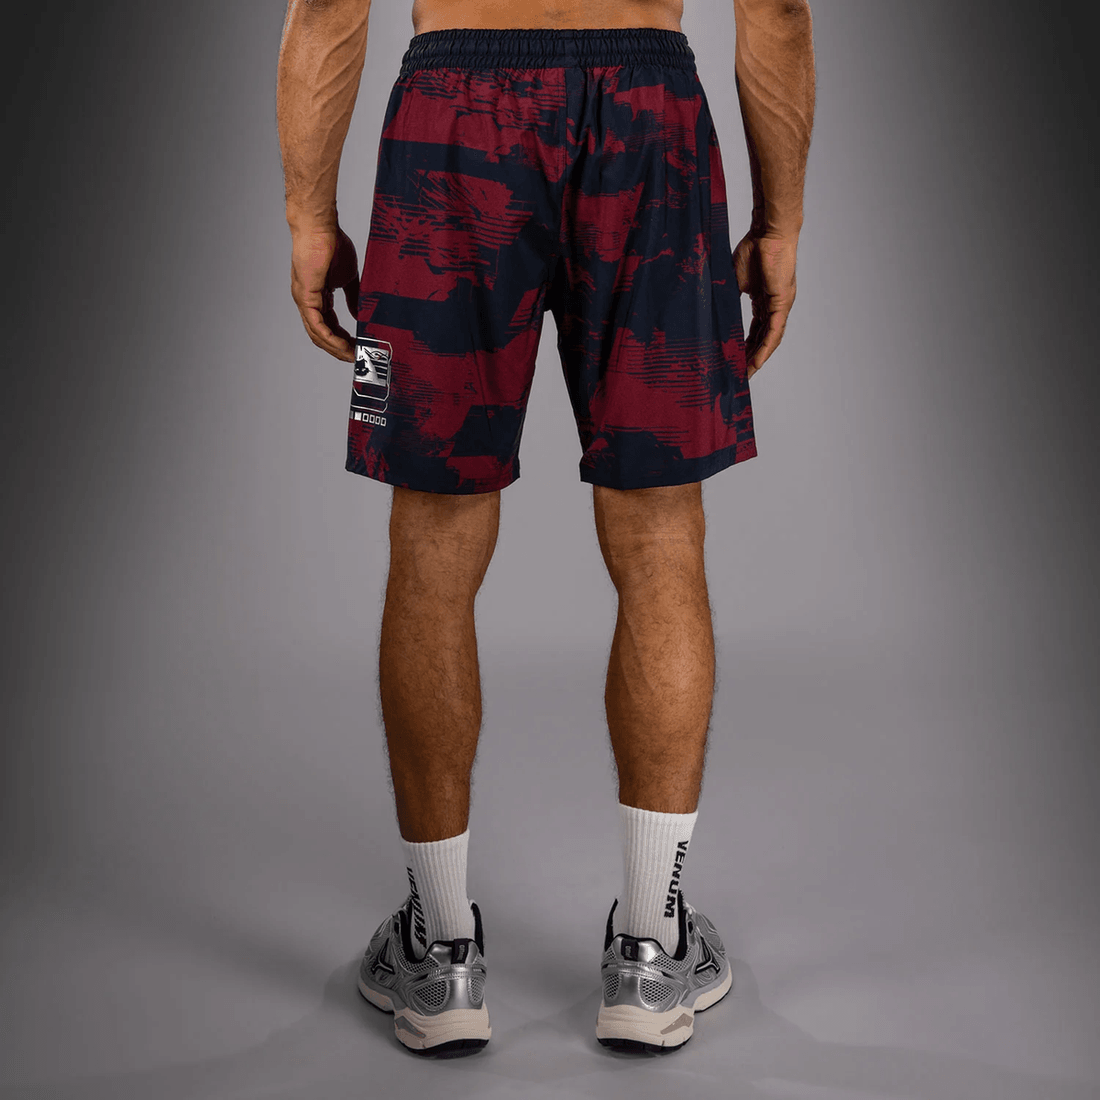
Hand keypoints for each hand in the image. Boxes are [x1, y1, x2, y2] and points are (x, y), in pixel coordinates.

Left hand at [289, 223, 359, 361]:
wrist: (321, 228)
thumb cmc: (333, 245)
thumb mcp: (349, 278)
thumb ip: (353, 298)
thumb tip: (359, 315)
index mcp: (317, 298)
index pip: (328, 326)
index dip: (343, 340)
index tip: (359, 348)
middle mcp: (307, 303)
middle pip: (321, 336)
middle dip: (340, 350)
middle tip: (358, 358)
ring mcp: (304, 301)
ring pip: (318, 335)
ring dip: (336, 348)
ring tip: (353, 356)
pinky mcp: (306, 297)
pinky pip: (317, 326)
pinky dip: (330, 338)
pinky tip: (343, 345)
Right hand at [732, 231, 798, 377]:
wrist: (767, 232)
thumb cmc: (752, 248)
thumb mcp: (734, 280)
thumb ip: (727, 296)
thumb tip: (710, 310)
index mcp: (763, 301)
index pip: (754, 330)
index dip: (745, 347)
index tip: (735, 361)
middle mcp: (774, 306)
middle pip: (762, 339)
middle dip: (751, 358)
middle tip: (740, 375)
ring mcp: (780, 305)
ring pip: (769, 339)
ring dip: (758, 358)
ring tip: (746, 374)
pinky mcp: (782, 302)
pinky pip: (774, 331)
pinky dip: (765, 348)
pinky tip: (757, 362)